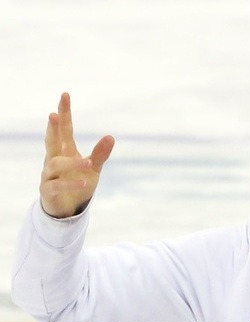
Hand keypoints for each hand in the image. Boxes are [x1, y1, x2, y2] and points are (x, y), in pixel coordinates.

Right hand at [40, 92, 114, 217]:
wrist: (67, 207)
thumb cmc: (78, 181)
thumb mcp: (93, 168)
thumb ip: (100, 154)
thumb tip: (111, 136)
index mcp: (64, 150)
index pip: (64, 129)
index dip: (64, 113)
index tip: (65, 95)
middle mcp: (54, 159)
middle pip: (51, 140)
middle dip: (52, 127)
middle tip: (53, 114)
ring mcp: (49, 174)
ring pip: (55, 164)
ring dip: (72, 163)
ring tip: (88, 163)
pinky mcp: (48, 190)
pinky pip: (57, 185)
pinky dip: (71, 184)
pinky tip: (85, 183)